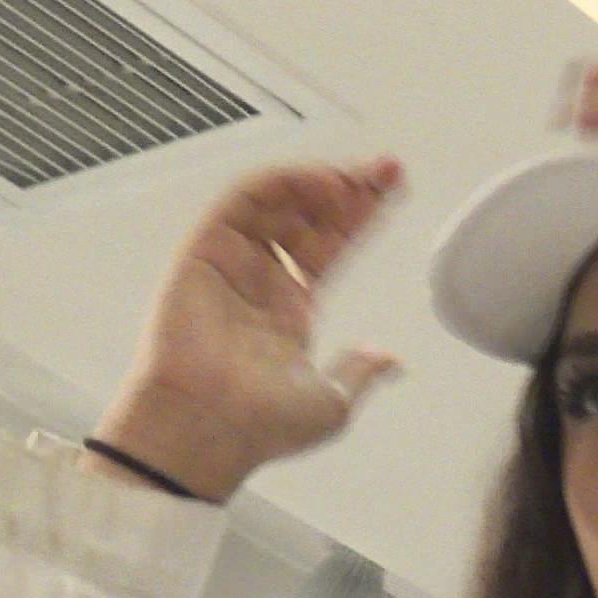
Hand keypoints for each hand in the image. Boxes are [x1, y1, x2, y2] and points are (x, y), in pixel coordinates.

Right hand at [90, 157, 407, 504]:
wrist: (207, 427)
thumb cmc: (260, 428)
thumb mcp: (332, 403)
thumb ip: (359, 371)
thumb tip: (389, 359)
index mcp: (289, 310)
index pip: (330, 247)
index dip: (361, 217)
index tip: (392, 189)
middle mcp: (261, 281)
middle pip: (308, 217)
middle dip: (349, 190)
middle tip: (386, 169)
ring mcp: (232, 263)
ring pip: (278, 202)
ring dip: (318, 182)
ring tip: (357, 178)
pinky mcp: (205, 250)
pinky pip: (243, 201)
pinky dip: (281, 184)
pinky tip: (317, 182)